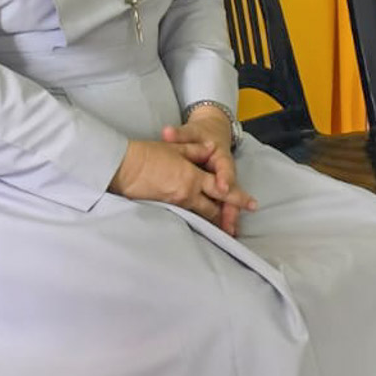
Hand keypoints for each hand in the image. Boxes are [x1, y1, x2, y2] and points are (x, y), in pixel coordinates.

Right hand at [109, 136, 255, 234]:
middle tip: (237, 224)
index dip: (238, 197)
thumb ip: (196, 151)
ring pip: (201, 216)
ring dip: (213, 221)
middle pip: (213, 209)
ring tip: (223, 228)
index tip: (252, 204)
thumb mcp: (175, 147)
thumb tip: (211, 149)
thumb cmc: (147, 154)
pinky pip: (186, 217)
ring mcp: (176, 204)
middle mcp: (188, 194)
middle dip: (226, 216)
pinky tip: (199, 223)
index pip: (222, 190)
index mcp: (193, 177)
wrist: (123, 167)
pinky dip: (196, 220)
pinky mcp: (165, 209)